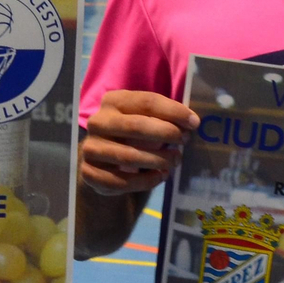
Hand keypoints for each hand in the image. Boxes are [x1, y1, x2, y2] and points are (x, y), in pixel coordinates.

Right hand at [79, 89, 198, 196]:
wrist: (102, 158)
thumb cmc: (131, 134)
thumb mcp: (144, 118)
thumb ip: (164, 117)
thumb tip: (191, 123)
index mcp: (112, 101)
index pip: (146, 102)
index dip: (173, 111)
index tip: (194, 123)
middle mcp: (97, 122)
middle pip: (136, 126)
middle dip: (166, 134)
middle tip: (184, 142)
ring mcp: (90, 148)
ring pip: (129, 156)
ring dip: (158, 160)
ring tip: (175, 161)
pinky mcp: (89, 172)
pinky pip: (121, 181)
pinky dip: (145, 181)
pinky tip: (160, 176)